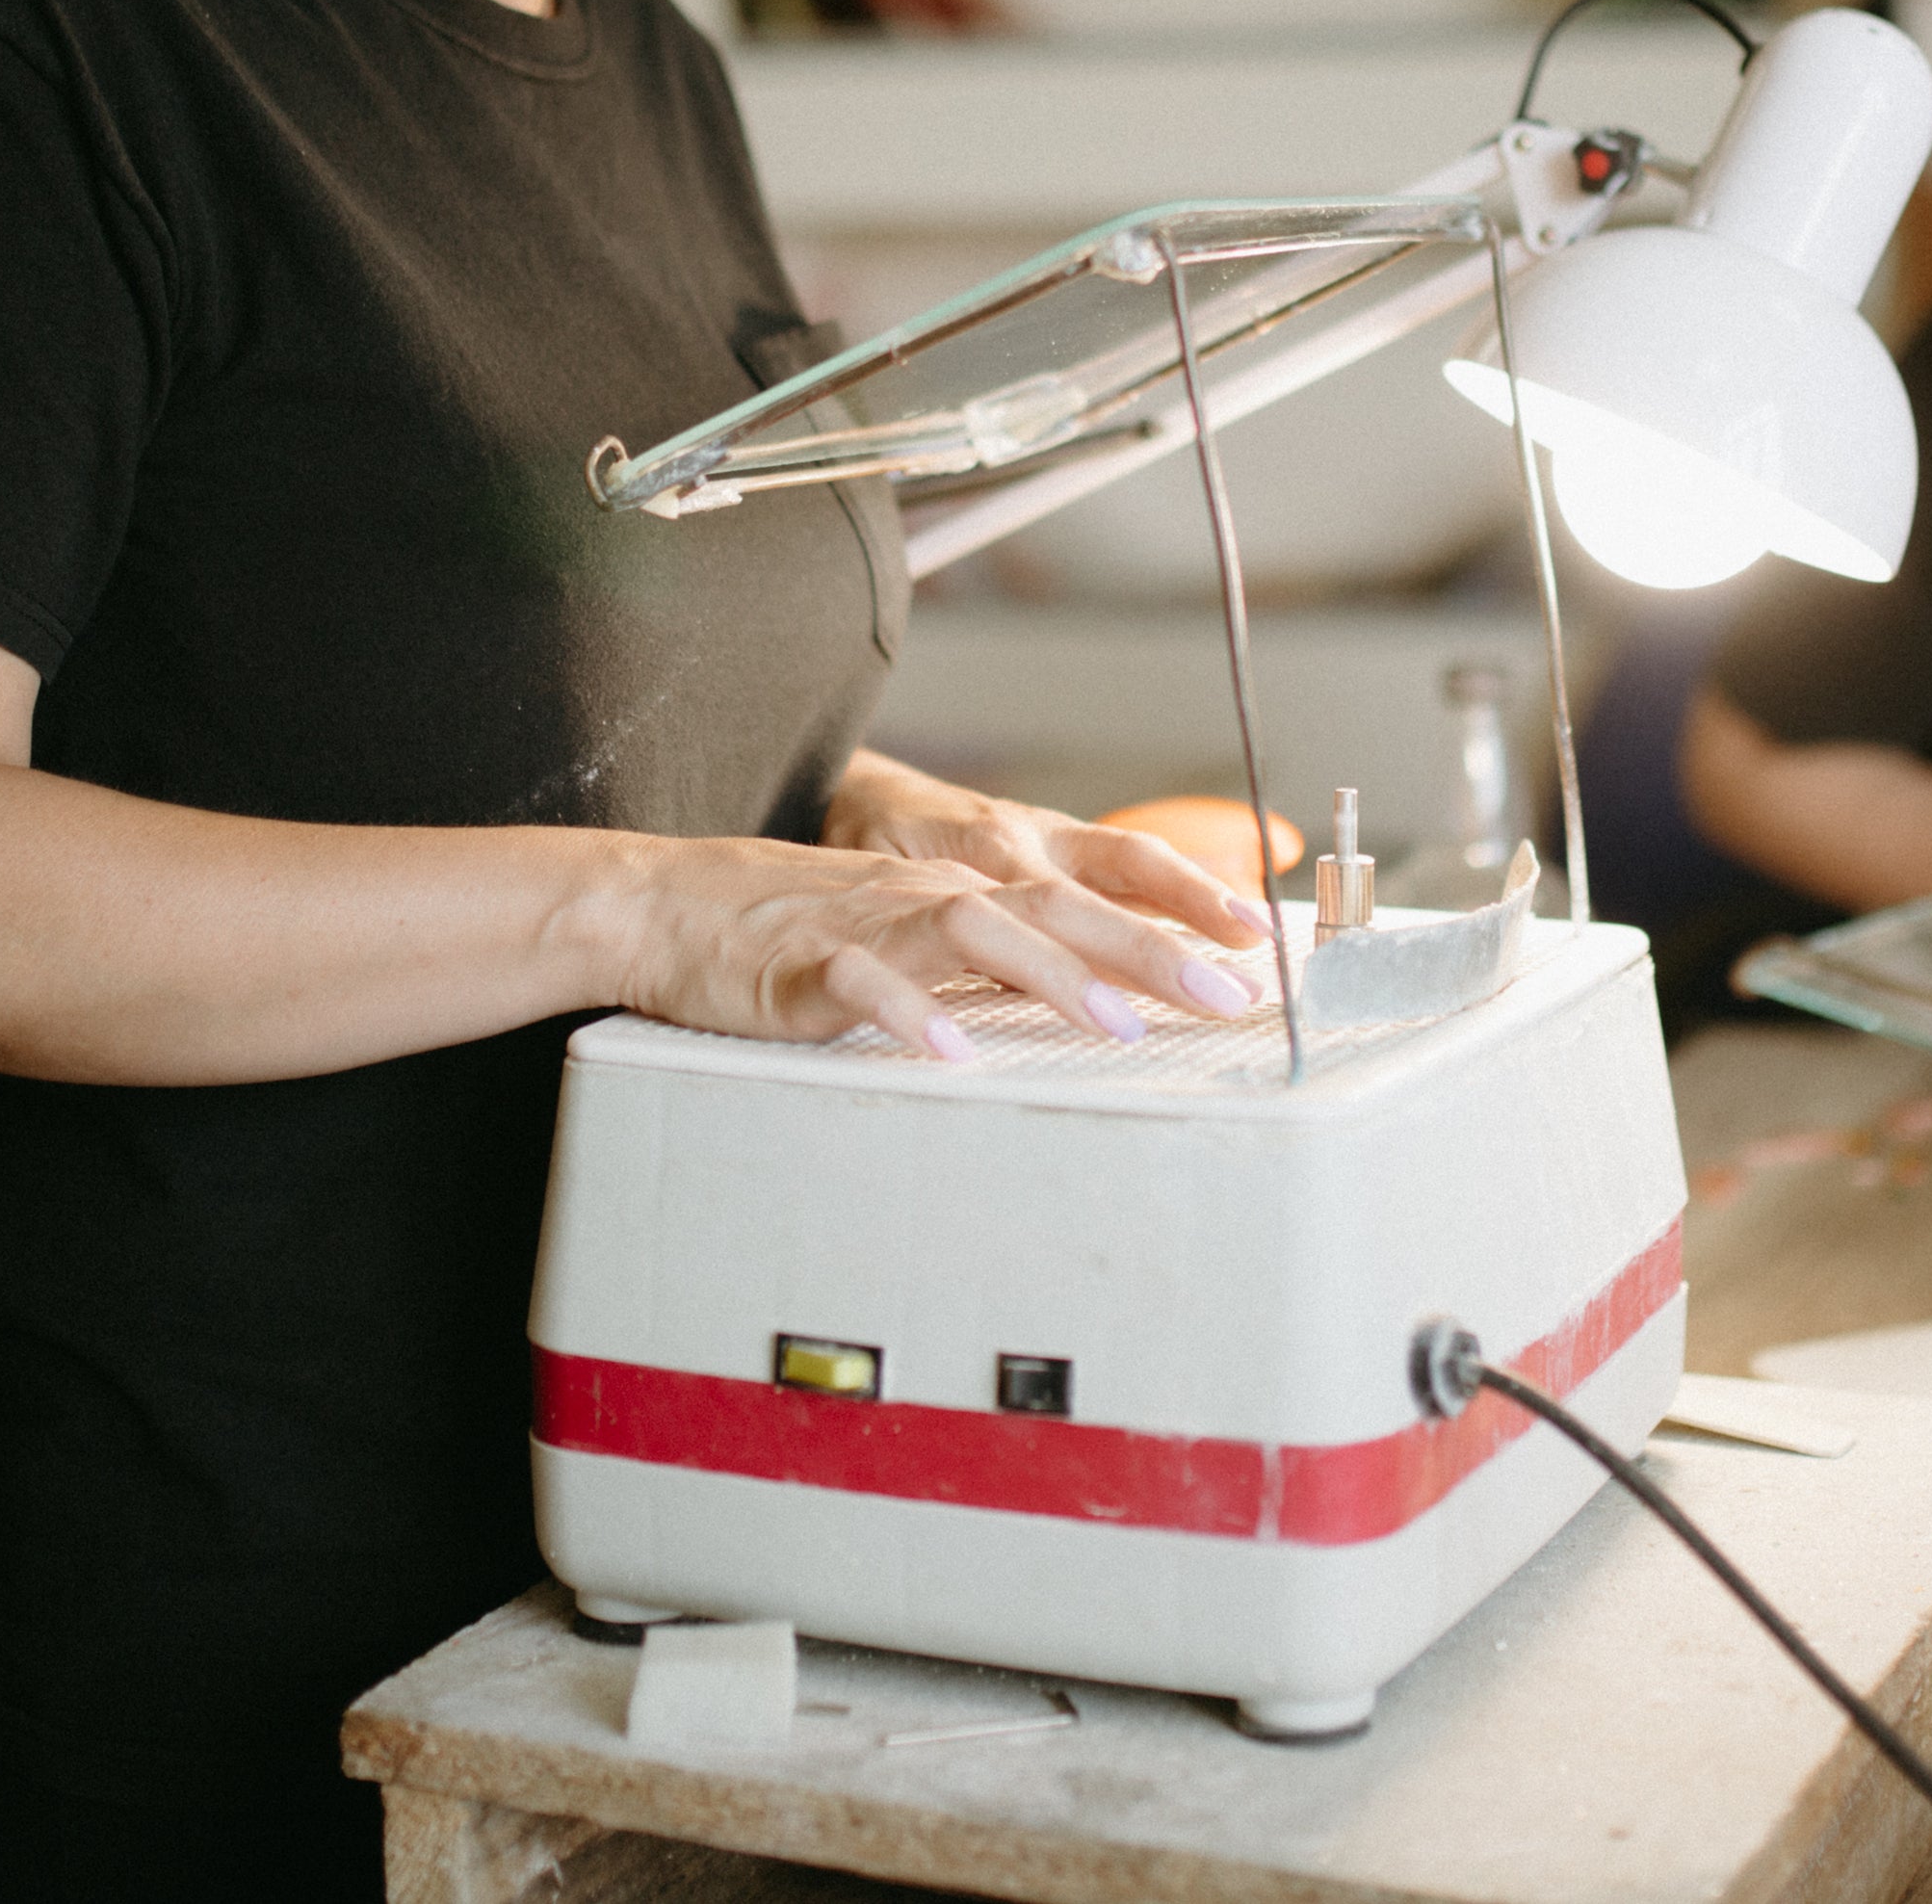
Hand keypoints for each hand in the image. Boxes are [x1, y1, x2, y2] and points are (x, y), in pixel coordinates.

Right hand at [601, 752, 1271, 1064]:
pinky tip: (951, 1052)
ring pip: (980, 933)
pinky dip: (914, 1016)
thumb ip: (1006, 951)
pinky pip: (868, 986)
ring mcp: (876, 921)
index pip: (1096, 881)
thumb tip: (1102, 983)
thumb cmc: (805, 926)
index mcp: (974, 879)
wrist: (674, 905)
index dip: (1181, 903)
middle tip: (1224, 995)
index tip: (1257, 942)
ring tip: (1116, 1026)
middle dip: (1150, 949)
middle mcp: (939, 889)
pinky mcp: (810, 963)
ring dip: (1054, 977)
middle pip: (1061, 905)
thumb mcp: (923, 928)